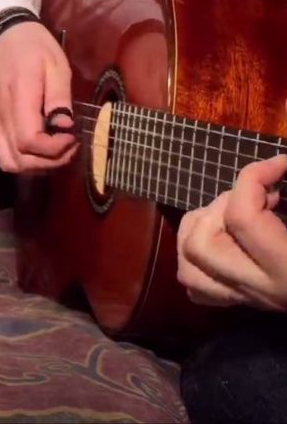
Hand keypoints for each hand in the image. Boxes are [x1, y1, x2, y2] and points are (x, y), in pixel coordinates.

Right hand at [0, 21, 77, 172]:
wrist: (0, 36)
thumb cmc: (33, 47)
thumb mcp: (56, 65)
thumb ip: (60, 98)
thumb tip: (64, 127)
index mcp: (18, 98)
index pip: (30, 141)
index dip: (54, 148)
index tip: (73, 137)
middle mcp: (0, 115)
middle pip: (19, 159)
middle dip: (49, 162)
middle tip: (69, 147)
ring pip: (8, 162)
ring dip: (34, 165)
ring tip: (55, 151)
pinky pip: (3, 153)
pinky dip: (23, 159)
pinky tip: (40, 148)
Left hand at [177, 154, 286, 310]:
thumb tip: (282, 165)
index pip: (243, 217)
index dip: (255, 175)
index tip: (282, 163)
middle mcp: (263, 289)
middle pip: (202, 244)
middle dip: (220, 204)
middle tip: (259, 193)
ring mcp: (250, 299)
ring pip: (189, 267)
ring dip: (200, 229)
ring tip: (237, 211)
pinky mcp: (247, 302)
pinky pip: (198, 286)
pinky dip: (198, 258)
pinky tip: (228, 238)